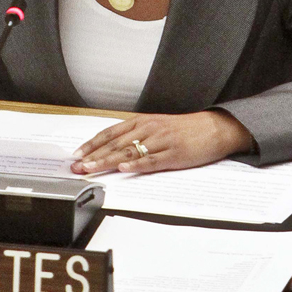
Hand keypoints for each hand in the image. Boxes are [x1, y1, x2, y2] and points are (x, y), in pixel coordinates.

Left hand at [70, 110, 253, 174]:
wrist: (215, 128)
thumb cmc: (185, 129)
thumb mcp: (157, 126)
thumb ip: (137, 135)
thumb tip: (113, 148)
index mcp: (142, 122)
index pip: (110, 133)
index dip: (92, 144)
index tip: (77, 154)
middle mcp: (148, 129)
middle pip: (115, 144)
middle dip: (93, 156)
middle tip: (77, 167)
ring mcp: (161, 141)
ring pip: (128, 152)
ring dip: (107, 162)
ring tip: (91, 170)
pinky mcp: (173, 154)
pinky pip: (152, 161)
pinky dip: (136, 165)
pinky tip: (124, 169)